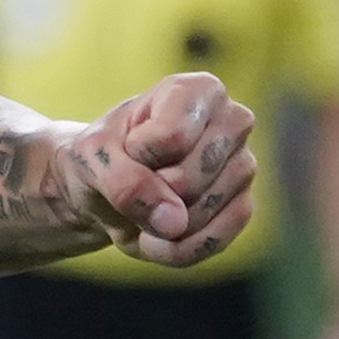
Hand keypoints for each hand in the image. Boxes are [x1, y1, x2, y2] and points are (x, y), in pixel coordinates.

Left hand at [65, 71, 257, 268]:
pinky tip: (156, 233)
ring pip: (198, 214)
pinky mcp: (243, 207)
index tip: (128, 145)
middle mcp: (233, 122)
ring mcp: (244, 166)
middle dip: (147, 192)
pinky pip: (211, 242)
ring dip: (156, 224)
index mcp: (198, 90)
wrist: (106, 186)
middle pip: (187, 180)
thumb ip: (124, 182)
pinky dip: (172, 248)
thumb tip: (174, 222)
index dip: (135, 154)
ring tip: (144, 204)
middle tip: (137, 177)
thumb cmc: (104, 155)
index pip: (172, 137)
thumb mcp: (93, 158)